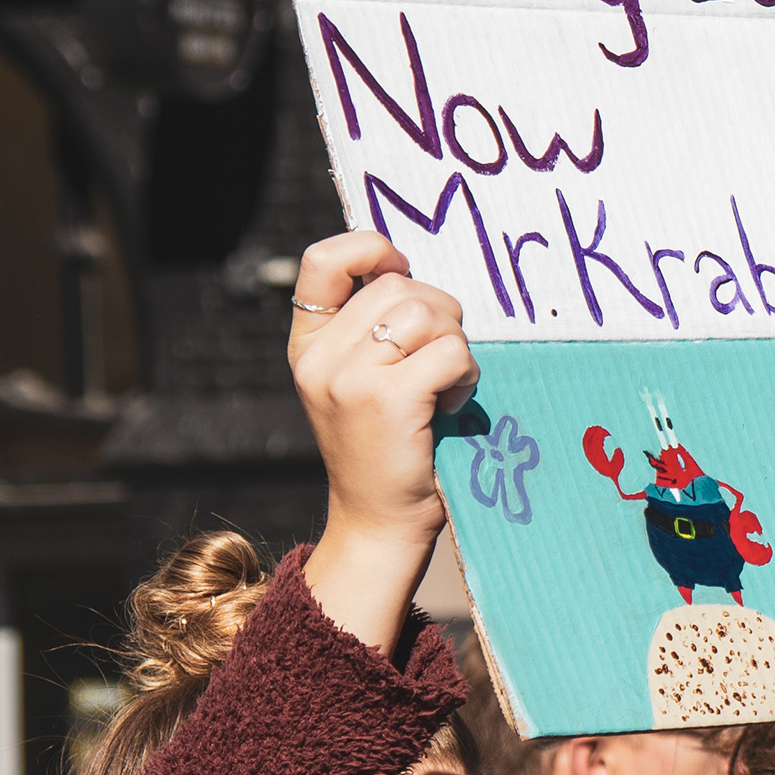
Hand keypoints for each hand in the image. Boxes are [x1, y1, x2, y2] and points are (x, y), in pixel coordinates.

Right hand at [290, 231, 477, 655]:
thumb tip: (411, 272)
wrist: (378, 525)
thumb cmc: (386, 451)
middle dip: (439, 313)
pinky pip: (450, 352)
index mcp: (307, 346)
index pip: (322, 261)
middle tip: (442, 360)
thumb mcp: (360, 383)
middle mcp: (319, 358)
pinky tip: (453, 404)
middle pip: (397, 287)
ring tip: (447, 385)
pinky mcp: (388, 400)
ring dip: (455, 343)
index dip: (371, 249)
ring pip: (426, 313)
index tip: (402, 271)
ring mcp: (349, 379)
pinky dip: (466, 374)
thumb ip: (372, 330)